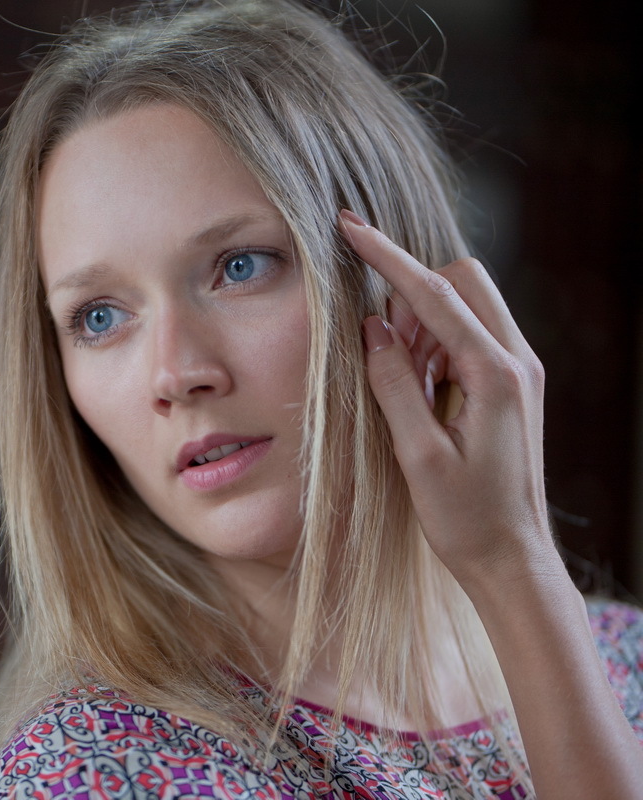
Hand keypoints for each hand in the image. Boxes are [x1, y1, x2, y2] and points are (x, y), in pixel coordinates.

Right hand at [338, 210, 552, 586]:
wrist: (512, 557)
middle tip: (385, 347)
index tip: (349, 227)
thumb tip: (372, 329)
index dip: (387, 257)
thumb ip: (395, 384)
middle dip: (414, 294)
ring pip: (466, 306)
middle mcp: (518, 362)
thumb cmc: (465, 517)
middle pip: (463, 281)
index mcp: (497, 375)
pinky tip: (422, 393)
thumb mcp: (416, 455)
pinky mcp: (512, 385)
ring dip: (424, 325)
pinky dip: (437, 347)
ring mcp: (520, 371)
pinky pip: (471, 337)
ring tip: (405, 384)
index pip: (436, 294)